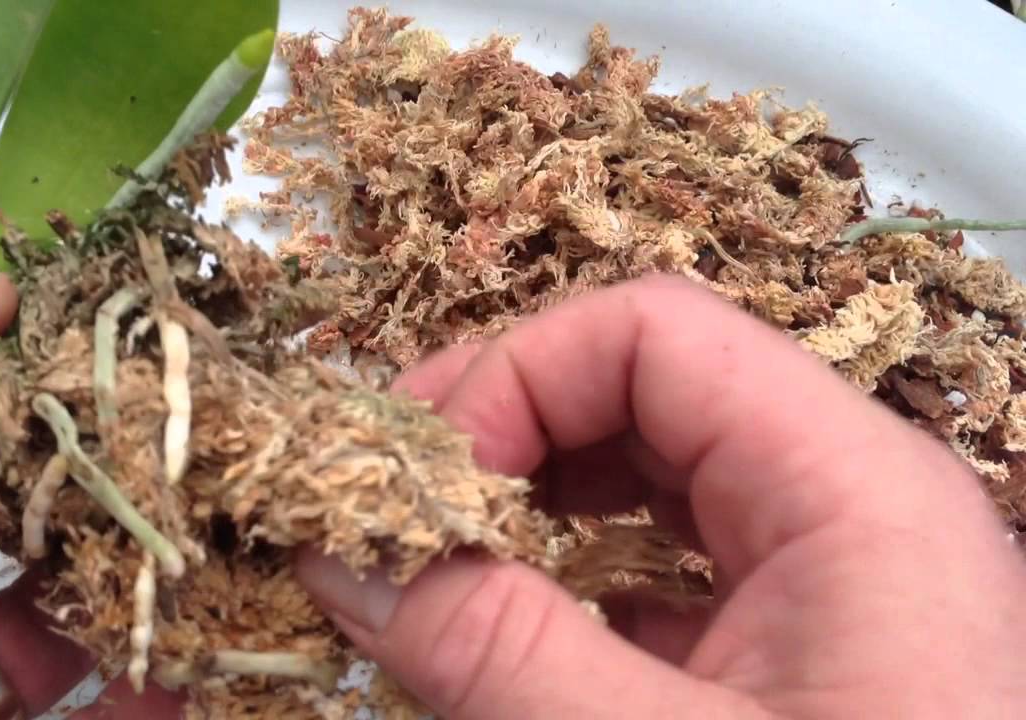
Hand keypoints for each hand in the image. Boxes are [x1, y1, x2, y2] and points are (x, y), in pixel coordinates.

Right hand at [297, 275, 1025, 717]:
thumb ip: (503, 656)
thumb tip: (345, 560)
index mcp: (851, 488)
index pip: (653, 333)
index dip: (514, 379)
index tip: (424, 486)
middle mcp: (847, 502)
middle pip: (644, 387)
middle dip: (505, 432)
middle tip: (399, 505)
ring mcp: (825, 575)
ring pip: (650, 472)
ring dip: (531, 503)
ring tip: (442, 562)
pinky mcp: (798, 645)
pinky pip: (667, 564)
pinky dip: (573, 581)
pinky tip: (516, 634)